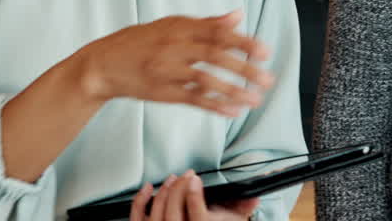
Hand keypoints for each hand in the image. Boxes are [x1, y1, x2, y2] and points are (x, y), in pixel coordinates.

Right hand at [76, 9, 273, 116]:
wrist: (103, 64)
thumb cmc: (141, 42)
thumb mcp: (170, 24)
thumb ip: (206, 23)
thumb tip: (238, 15)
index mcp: (179, 27)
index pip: (217, 32)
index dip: (243, 41)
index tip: (265, 51)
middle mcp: (174, 46)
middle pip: (214, 55)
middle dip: (244, 68)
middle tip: (267, 78)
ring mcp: (167, 70)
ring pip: (205, 80)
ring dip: (233, 91)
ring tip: (255, 99)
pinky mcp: (162, 92)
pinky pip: (192, 99)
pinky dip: (215, 106)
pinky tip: (233, 111)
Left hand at [130, 171, 260, 220]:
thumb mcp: (231, 220)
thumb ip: (240, 209)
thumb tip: (254, 198)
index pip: (197, 218)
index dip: (194, 197)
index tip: (196, 179)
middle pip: (174, 212)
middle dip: (179, 188)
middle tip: (188, 175)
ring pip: (157, 214)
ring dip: (164, 192)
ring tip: (174, 178)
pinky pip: (138, 218)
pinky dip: (140, 201)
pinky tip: (149, 188)